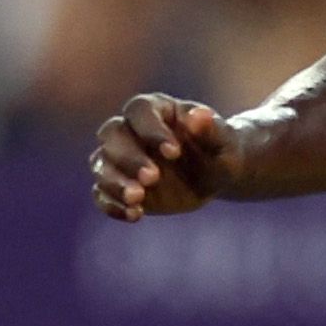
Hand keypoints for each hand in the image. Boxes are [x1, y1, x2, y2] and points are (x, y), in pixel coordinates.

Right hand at [92, 93, 228, 220]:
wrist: (216, 174)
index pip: (140, 110)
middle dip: (128, 158)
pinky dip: (112, 205)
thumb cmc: (221, 150)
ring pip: (101, 164)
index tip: (174, 153)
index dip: (151, 129)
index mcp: (156, 110)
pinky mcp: (120, 185)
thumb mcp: (224, 142)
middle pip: (112, 135)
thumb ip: (212, 130)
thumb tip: (199, 116)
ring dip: (115, 182)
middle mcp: (131, 130)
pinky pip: (102, 193)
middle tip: (152, 178)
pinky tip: (134, 215)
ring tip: (138, 199)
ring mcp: (122, 159)